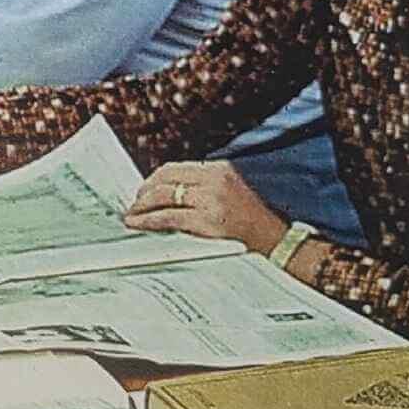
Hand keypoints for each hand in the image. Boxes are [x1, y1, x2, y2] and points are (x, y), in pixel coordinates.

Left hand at [123, 160, 286, 254]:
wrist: (275, 241)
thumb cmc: (252, 220)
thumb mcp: (230, 191)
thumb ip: (203, 187)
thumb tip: (168, 191)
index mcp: (218, 169)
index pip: (175, 167)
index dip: (154, 178)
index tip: (144, 188)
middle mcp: (213, 180)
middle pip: (165, 178)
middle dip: (144, 191)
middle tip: (134, 202)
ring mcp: (210, 200)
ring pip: (163, 196)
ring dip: (142, 205)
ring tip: (133, 213)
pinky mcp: (206, 221)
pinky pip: (168, 218)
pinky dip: (149, 220)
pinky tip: (139, 223)